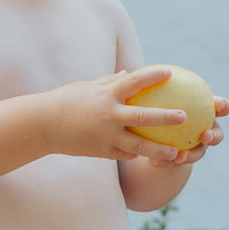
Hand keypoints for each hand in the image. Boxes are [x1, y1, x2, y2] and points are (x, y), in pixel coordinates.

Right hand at [46, 66, 192, 161]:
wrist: (44, 126)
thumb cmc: (65, 101)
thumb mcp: (87, 87)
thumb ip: (110, 82)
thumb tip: (128, 74)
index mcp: (106, 95)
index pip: (134, 81)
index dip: (153, 76)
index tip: (170, 72)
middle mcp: (109, 115)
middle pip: (143, 117)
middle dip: (166, 118)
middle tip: (185, 117)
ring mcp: (106, 136)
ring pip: (138, 146)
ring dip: (159, 150)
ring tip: (178, 154)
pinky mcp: (102, 152)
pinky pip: (125, 155)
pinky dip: (137, 155)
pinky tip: (149, 157)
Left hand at [148, 94, 228, 166]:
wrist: (154, 132)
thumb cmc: (156, 106)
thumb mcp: (153, 95)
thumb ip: (151, 86)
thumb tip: (129, 71)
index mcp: (204, 110)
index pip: (220, 107)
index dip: (223, 105)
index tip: (217, 104)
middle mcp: (205, 129)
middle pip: (217, 134)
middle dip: (214, 135)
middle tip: (204, 135)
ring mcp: (197, 146)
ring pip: (199, 153)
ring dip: (191, 155)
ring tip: (179, 157)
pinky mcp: (183, 159)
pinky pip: (176, 162)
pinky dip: (166, 162)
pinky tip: (153, 162)